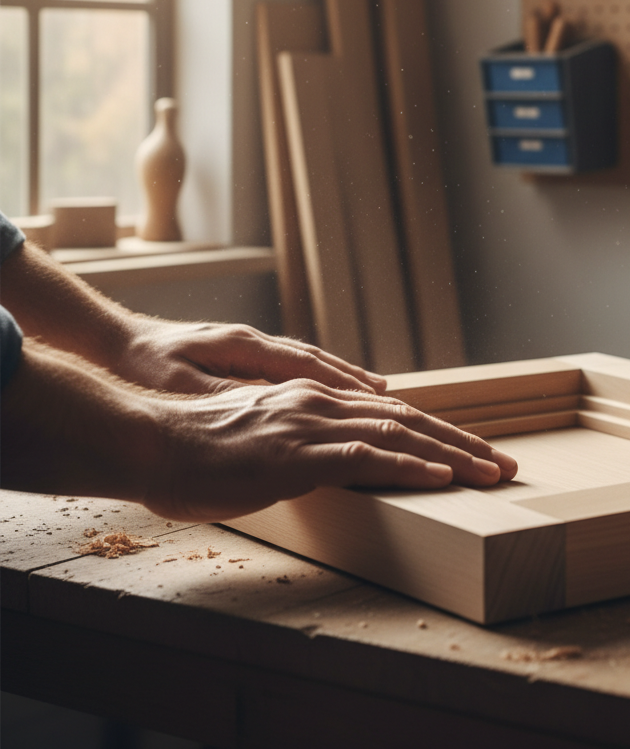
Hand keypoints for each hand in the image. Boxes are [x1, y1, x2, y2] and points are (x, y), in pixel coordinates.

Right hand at [1, 342, 518, 523]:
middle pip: (411, 421)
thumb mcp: (265, 445)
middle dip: (464, 443)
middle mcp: (323, 404)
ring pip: (400, 435)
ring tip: (493, 473)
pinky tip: (442, 477)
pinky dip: (410, 466)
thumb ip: (304, 447)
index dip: (441, 434)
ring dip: (453, 454)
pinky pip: (366, 458)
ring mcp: (313, 425)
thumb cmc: (201, 454)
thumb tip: (335, 464)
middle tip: (506, 465)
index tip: (476, 453)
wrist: (153, 443)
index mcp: (317, 402)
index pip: (394, 416)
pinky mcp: (298, 453)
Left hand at [116, 318, 386, 395]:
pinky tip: (335, 393)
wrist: (119, 340)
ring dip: (344, 378)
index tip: (375, 397)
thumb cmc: (145, 365)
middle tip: (390, 397)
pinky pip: (294, 368)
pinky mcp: (245, 356)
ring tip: (378, 394)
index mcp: (243, 346)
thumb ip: (222, 396)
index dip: (341, 382)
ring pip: (309, 362)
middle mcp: (255, 341)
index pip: (303, 365)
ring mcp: (252, 346)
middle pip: (317, 360)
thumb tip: (261, 408)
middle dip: (355, 379)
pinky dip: (322, 379)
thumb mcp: (178, 384)